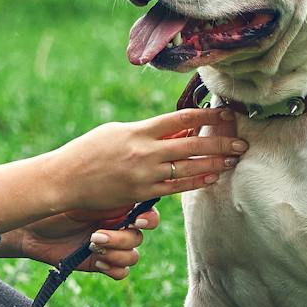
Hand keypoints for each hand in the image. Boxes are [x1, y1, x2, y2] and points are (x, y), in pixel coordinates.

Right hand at [0, 107, 246, 237]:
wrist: (65, 180)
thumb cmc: (88, 152)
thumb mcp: (116, 132)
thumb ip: (146, 131)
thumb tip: (175, 129)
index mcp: (138, 131)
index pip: (180, 119)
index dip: (205, 115)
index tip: (225, 113)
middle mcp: (145, 153)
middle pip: (192, 145)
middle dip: (220, 142)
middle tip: (241, 142)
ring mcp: (145, 175)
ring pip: (189, 168)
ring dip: (214, 164)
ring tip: (233, 160)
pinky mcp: (142, 194)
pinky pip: (176, 187)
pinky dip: (195, 181)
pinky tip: (211, 177)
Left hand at [0, 207, 161, 278]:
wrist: (31, 229)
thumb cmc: (53, 205)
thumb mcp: (81, 195)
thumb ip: (106, 195)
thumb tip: (131, 193)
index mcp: (118, 205)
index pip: (147, 213)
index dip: (148, 219)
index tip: (135, 220)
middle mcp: (118, 225)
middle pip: (139, 237)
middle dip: (121, 238)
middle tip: (96, 236)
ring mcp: (110, 246)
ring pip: (133, 256)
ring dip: (116, 253)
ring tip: (92, 246)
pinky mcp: (101, 264)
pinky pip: (122, 272)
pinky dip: (114, 268)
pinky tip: (98, 262)